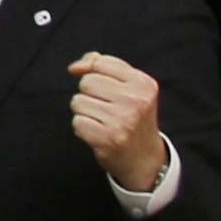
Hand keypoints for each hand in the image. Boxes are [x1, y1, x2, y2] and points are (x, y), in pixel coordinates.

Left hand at [66, 48, 168, 190]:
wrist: (144, 158)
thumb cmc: (133, 118)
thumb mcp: (131, 88)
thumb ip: (105, 68)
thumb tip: (76, 67)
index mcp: (143, 84)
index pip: (101, 62)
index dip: (90, 69)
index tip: (94, 83)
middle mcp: (135, 100)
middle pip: (87, 82)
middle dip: (88, 93)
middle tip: (105, 107)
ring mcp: (121, 120)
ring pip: (78, 101)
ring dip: (84, 111)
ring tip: (102, 120)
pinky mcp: (107, 138)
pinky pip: (77, 122)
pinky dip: (82, 127)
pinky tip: (98, 132)